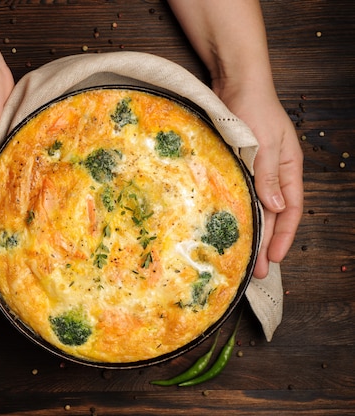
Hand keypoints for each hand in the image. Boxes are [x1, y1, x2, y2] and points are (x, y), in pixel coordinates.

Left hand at [215, 81, 303, 277]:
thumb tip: (277, 209)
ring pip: (253, 206)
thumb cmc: (254, 107)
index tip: (275, 259)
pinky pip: (236, 192)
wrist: (233, 81)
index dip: (285, 236)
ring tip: (240, 255)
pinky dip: (234, 210)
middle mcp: (272, 172)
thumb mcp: (266, 143)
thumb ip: (269, 176)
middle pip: (272, 214)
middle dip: (266, 242)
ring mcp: (252, 168)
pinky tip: (225, 225)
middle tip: (256, 269)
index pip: (292, 210)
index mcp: (288, 168)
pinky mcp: (233, 163)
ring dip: (249, 230)